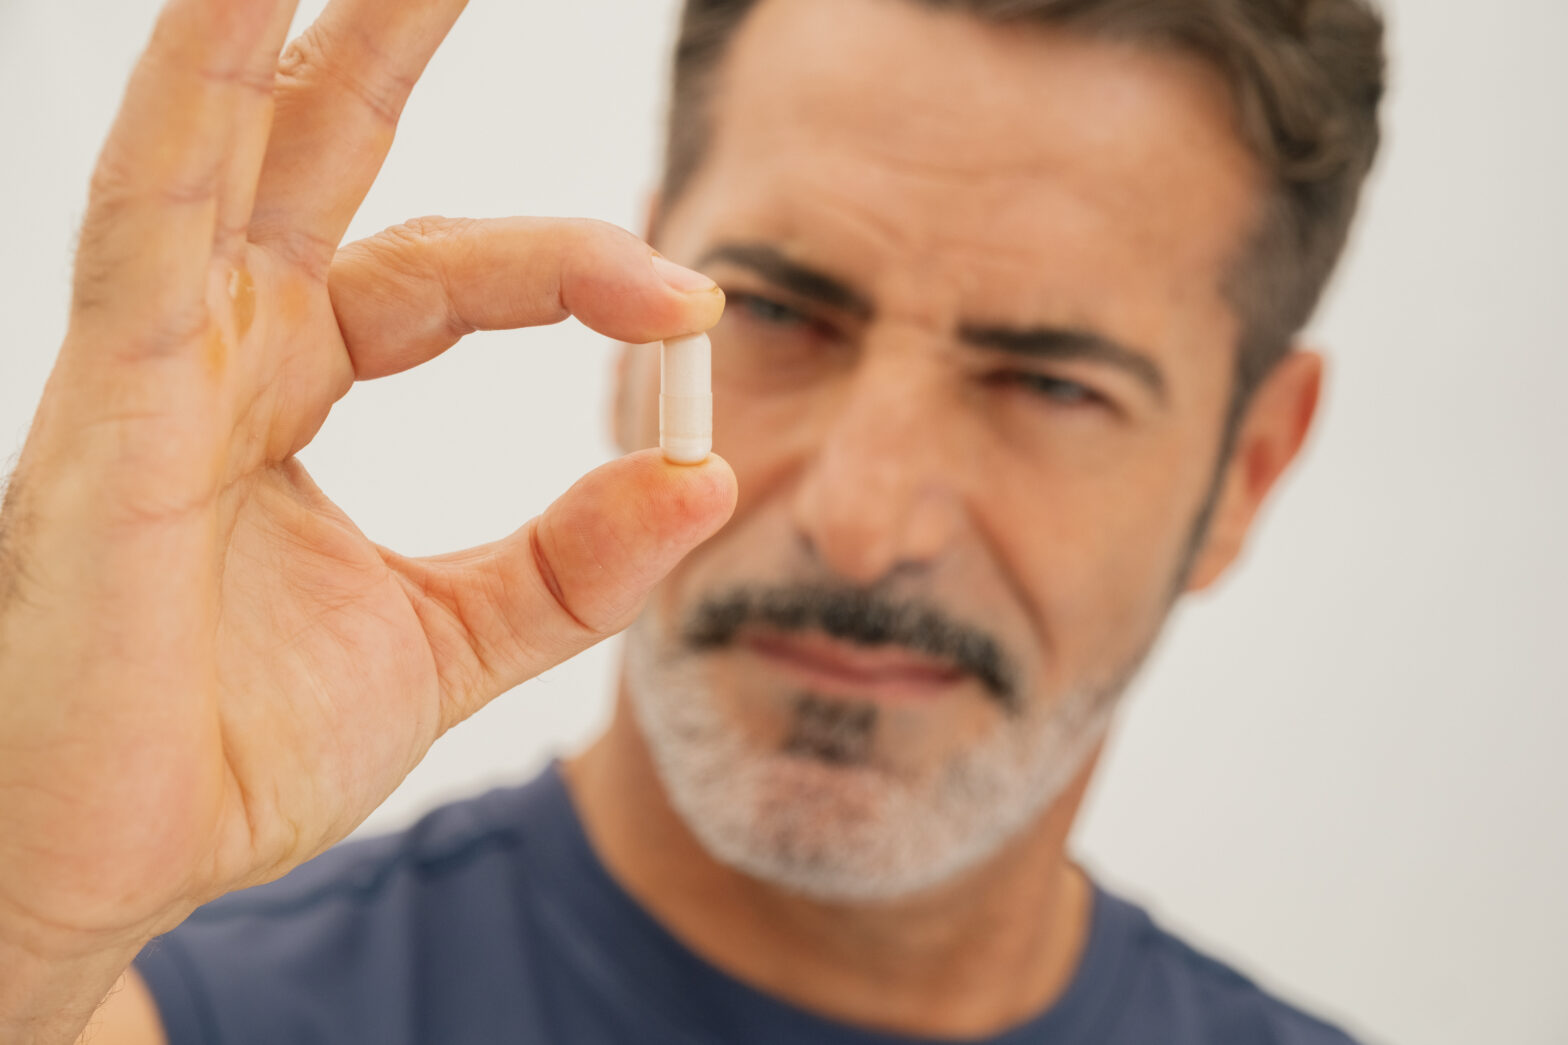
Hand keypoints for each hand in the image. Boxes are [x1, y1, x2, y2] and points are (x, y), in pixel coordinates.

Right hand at [0, 0, 732, 1011]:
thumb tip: (709, 478)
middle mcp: (216, 349)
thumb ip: (573, 564)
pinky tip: (234, 2)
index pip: (447, 274)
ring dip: (285, 31)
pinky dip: (192, 106)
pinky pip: (150, 223)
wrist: (107, 869)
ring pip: (226, 152)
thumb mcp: (448, 642)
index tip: (687, 300)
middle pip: (321, 152)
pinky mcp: (111, 407)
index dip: (569, 270)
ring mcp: (152, 365)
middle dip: (387, 38)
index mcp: (289, 386)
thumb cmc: (231, 751)